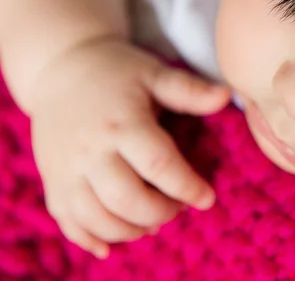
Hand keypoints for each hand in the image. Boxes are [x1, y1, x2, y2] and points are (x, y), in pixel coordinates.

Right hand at [28, 38, 229, 258]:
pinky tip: (111, 244)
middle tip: (177, 207)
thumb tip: (226, 95)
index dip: (187, 186)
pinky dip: (90, 239)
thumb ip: (189, 90)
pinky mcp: (52, 181)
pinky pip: (67, 221)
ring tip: (151, 223)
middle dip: (160, 212)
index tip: (207, 198)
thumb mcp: (154, 74)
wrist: (60, 68)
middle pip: (127, 199)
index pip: (159, 165)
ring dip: (129, 230)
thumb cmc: (117, 72)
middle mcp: (91, 150)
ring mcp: (66, 169)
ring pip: (96, 217)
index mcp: (122, 124)